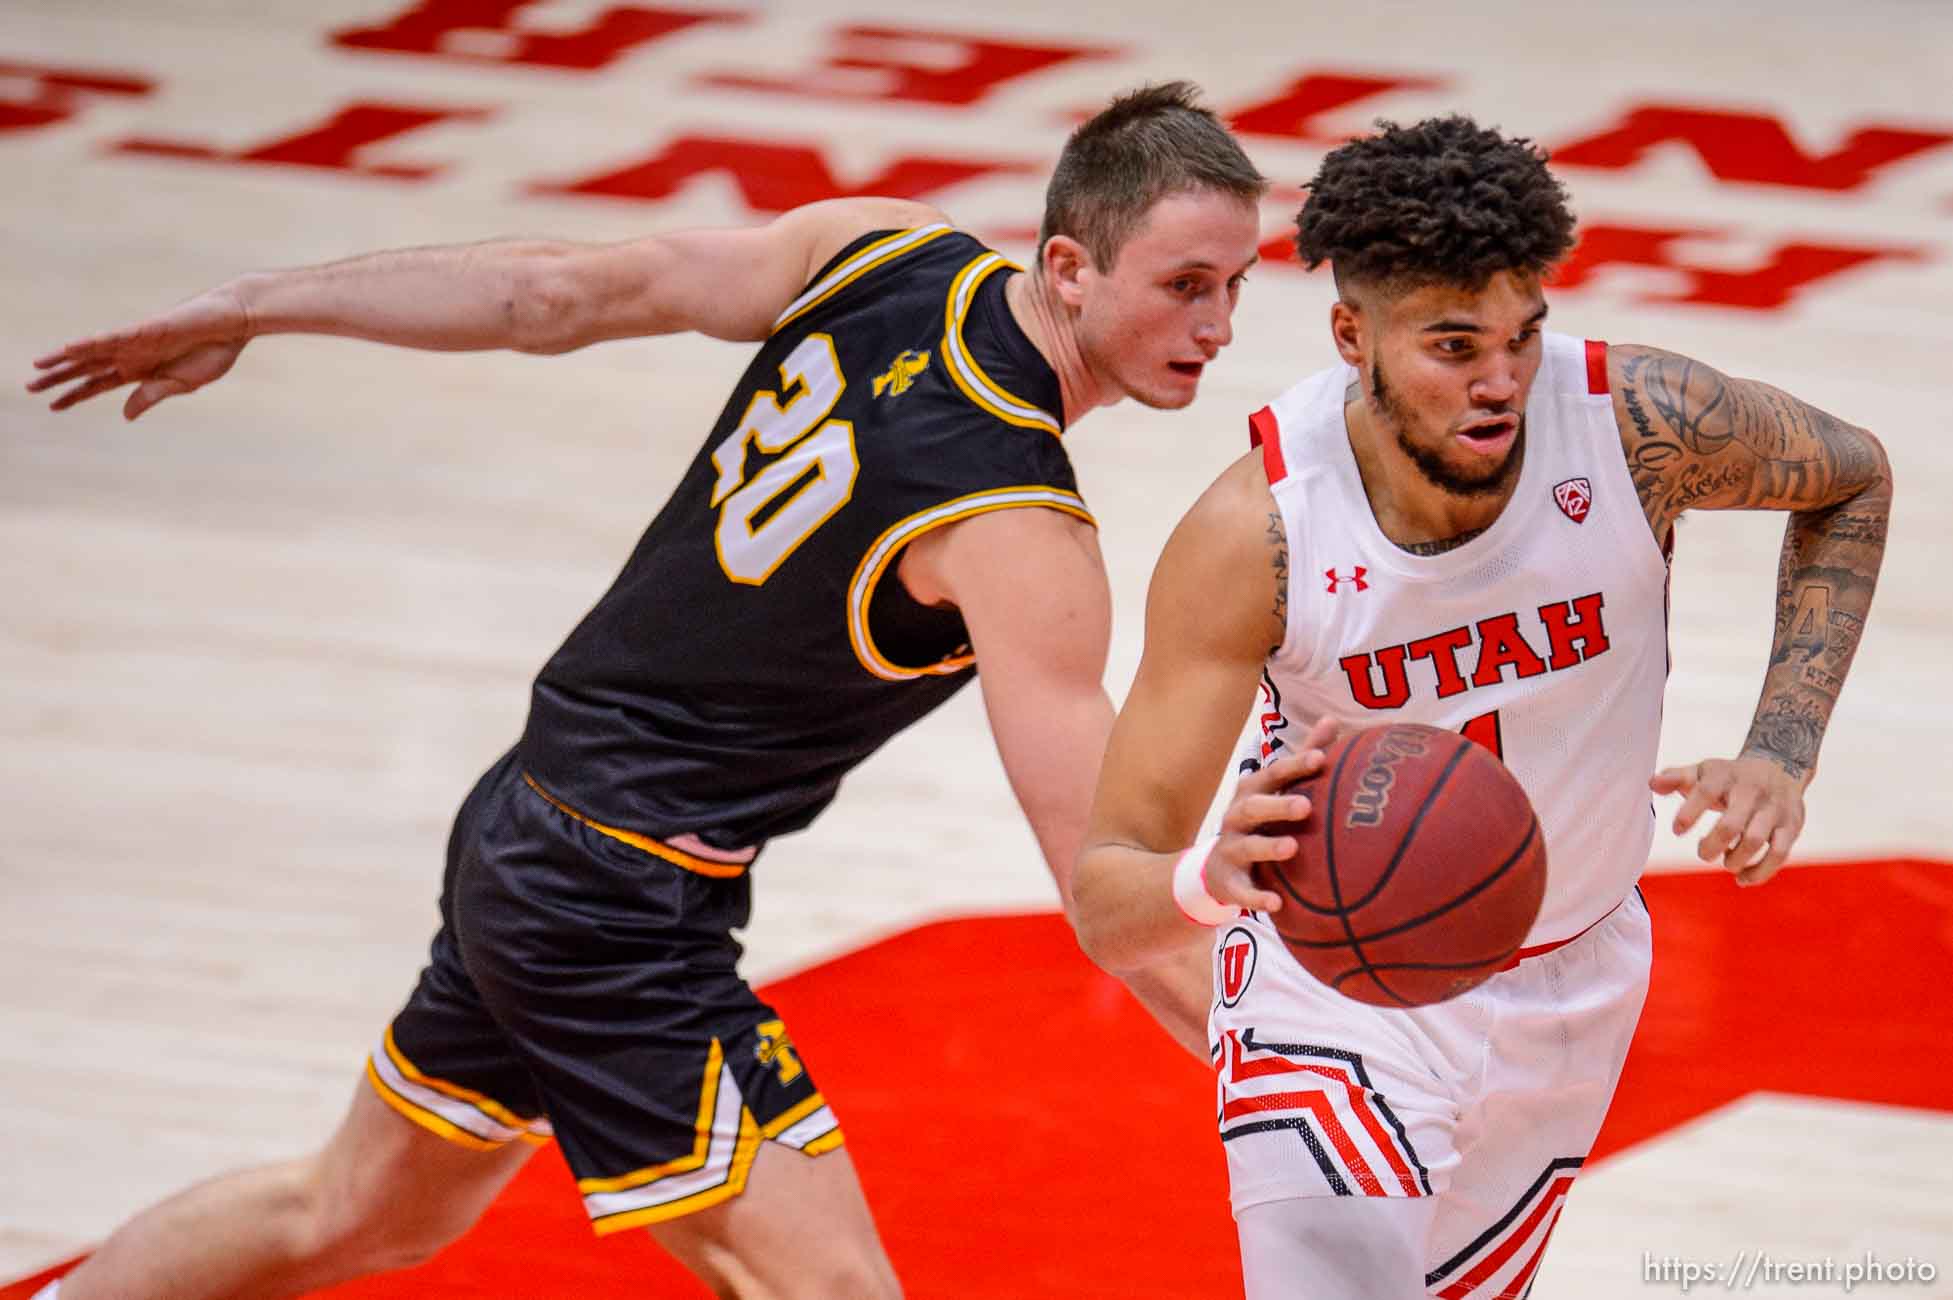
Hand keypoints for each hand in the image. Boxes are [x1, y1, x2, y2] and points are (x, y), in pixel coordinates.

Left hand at [27, 287, 251, 419]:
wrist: (234, 324)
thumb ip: (151, 396)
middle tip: (29, 386)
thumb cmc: (214, 351)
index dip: (75, 395)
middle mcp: (131, 354)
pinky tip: (68, 350)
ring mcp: (135, 341)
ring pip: (91, 352)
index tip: (53, 406)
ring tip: (37, 366)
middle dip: (58, 378)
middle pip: (86, 368)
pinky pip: (110, 338)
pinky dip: (89, 344)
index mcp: (141, 370)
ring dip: (63, 359)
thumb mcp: (182, 384)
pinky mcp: (144, 330)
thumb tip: (124, 414)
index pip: (99, 384)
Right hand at [1202, 716, 1340, 912]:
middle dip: (1278, 805)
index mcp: (1253, 792)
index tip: (1321, 759)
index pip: (1274, 774)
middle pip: (1254, 807)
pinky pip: (1242, 891)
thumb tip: (1331, 720)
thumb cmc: (1260, 821)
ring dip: (1268, 848)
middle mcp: (1236, 817)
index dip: (1295, 766)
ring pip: (1247, 847)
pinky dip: (1257, 897)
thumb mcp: (1276, 789)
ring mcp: (1230, 849)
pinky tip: (1277, 905)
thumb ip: (1303, 758)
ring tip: (1292, 848)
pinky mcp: (1228, 882)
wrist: (1217, 868)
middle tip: (1307, 806)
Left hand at [1650, 756, 1807, 885]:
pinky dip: (1760, 872)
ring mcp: (1775, 809)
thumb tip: (1652, 783)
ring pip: (1757, 841)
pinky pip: (1779, 854)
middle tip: (1703, 854)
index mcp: (1726, 775)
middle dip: (1713, 845)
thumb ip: (1676, 778)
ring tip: (1726, 862)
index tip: (1676, 830)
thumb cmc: (1730, 776)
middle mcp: (1752, 791)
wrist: (1780, 767)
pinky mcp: (1791, 826)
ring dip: (1736, 860)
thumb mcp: (1703, 771)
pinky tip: (1742, 878)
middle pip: (1733, 824)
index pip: (1706, 792)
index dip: (1689, 813)